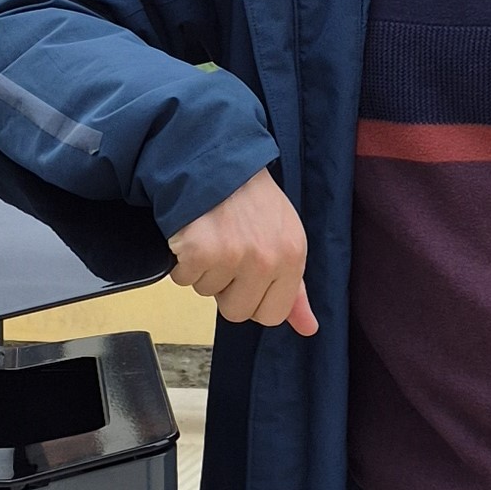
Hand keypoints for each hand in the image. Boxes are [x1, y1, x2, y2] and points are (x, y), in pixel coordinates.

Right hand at [167, 168, 316, 336]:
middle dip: (226, 288)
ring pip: (207, 293)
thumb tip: (309, 329)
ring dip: (203, 270)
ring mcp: (232, 256)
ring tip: (211, 236)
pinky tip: (193, 234)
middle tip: (227, 251)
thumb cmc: (249, 201)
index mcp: (292, 257)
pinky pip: (183, 280)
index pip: (271, 315)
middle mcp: (266, 259)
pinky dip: (182, 261)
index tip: (248, 273)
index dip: (253, 298)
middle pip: (237, 312)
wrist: (215, 161)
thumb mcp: (284, 239)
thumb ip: (294, 290)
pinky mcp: (199, 251)